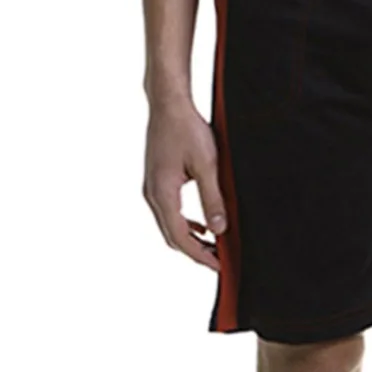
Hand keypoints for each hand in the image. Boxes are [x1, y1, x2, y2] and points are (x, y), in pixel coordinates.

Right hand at [143, 98, 225, 270]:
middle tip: (219, 261)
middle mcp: (152, 194)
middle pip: (172, 236)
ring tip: (214, 247)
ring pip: (170, 224)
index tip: (219, 266)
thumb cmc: (187, 130)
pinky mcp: (157, 180)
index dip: (200, 255)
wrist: (168, 105)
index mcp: (162, 194)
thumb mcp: (207, 165)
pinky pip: (169, 211)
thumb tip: (219, 229)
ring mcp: (152, 188)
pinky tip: (202, 224)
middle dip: (195, 251)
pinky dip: (185, 223)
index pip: (180, 237)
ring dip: (191, 238)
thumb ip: (213, 198)